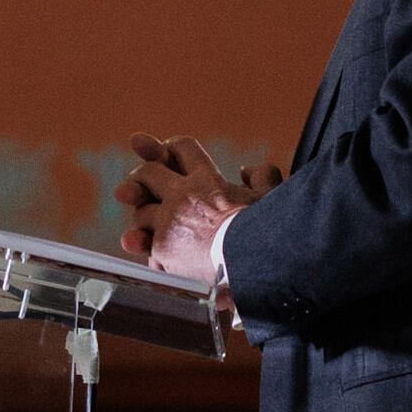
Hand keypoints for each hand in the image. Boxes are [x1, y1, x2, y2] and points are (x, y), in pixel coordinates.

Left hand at [115, 135, 271, 292]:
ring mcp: (168, 225)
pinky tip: (163, 257)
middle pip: (147, 173)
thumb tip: (247, 170)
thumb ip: (262, 176)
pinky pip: (148, 249)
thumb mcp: (271, 196)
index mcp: (207, 180)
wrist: (255, 264)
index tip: (168, 152)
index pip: (181, 148)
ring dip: (144, 217)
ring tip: (149, 226)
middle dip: (142, 176)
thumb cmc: (267, 231)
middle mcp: (181, 197)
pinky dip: (154, 252)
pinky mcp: (161, 253)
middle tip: (142, 183)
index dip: (173, 147)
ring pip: (140, 212)